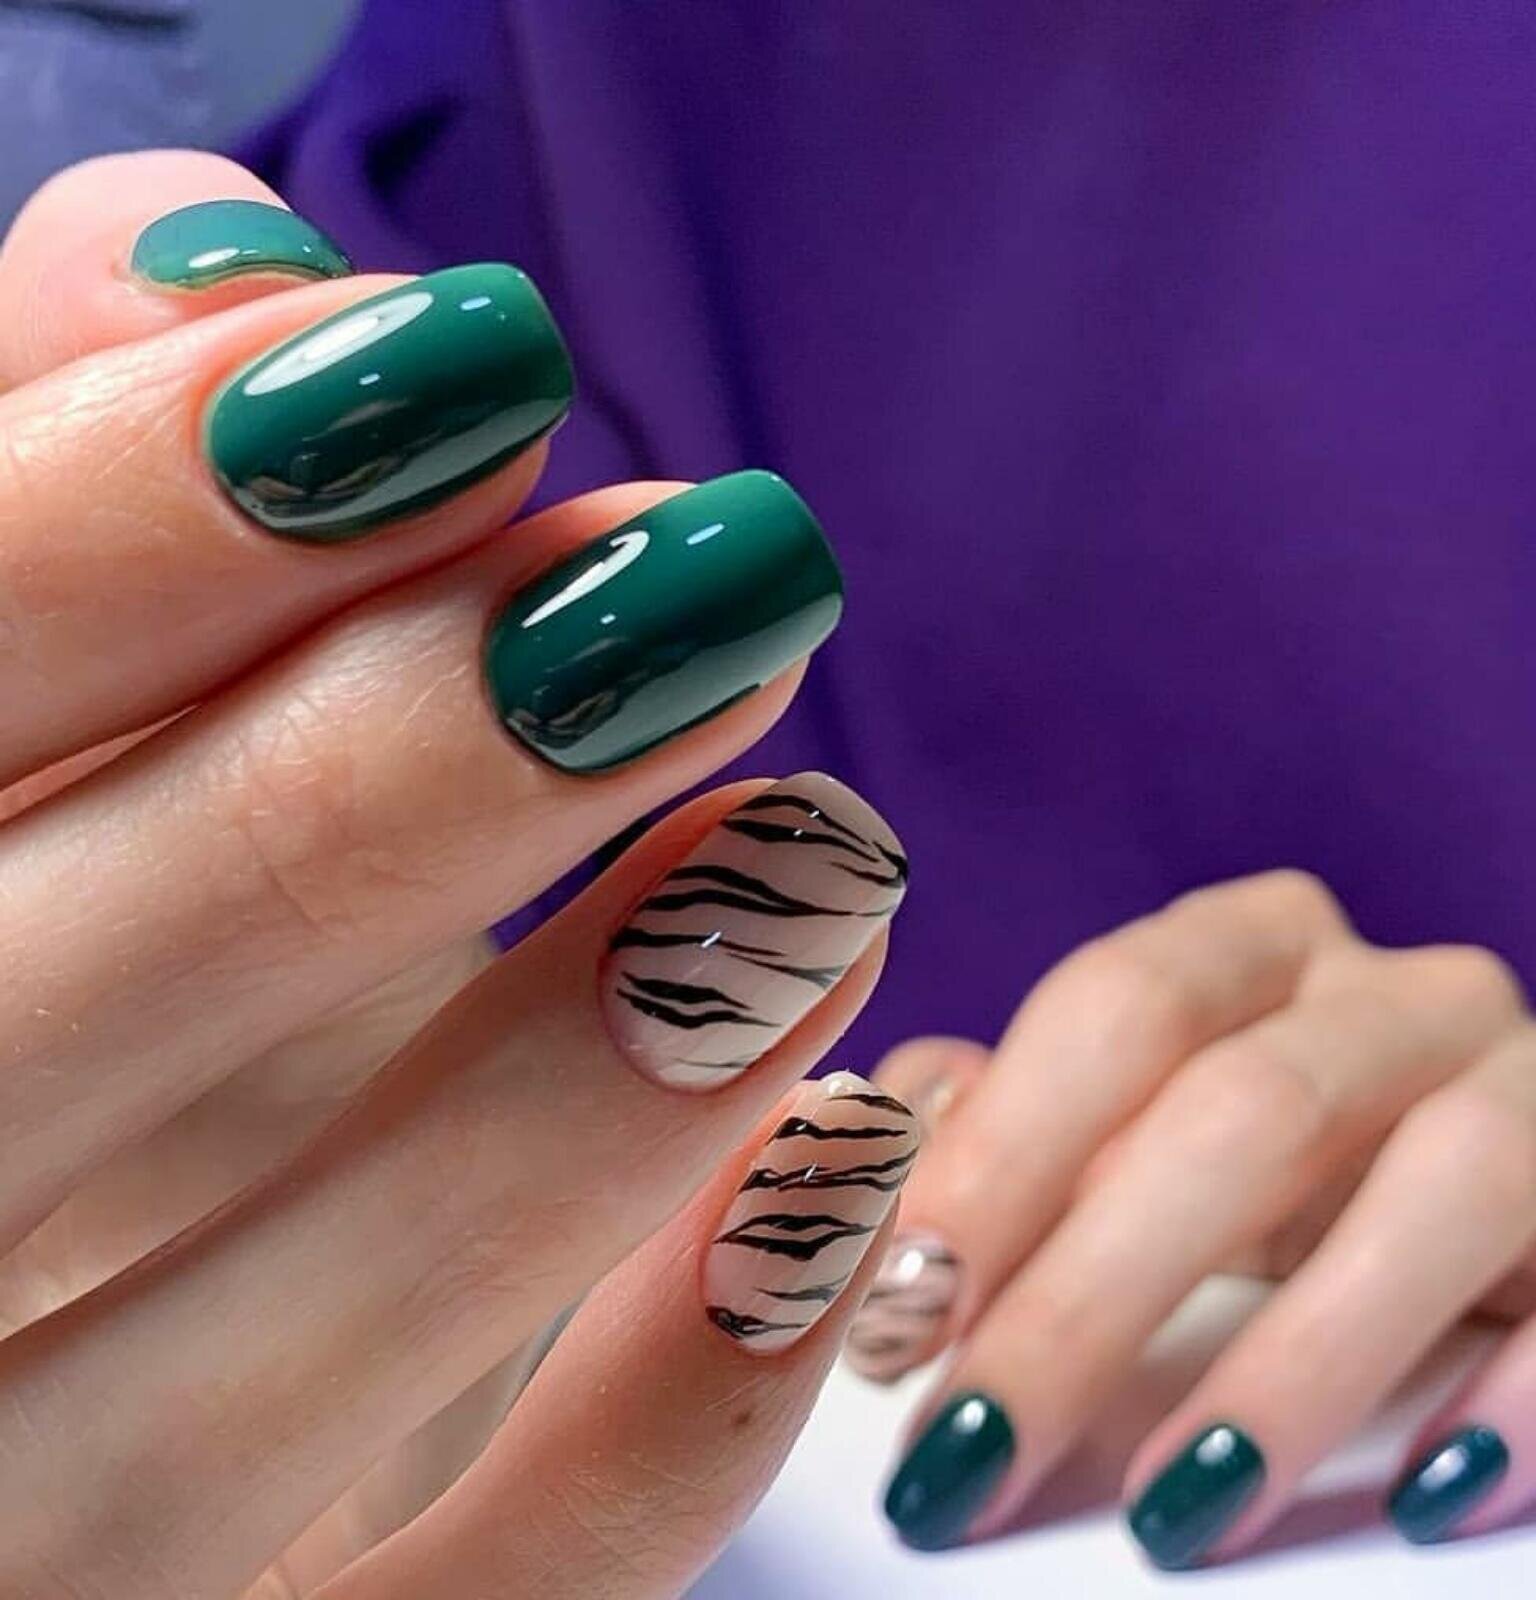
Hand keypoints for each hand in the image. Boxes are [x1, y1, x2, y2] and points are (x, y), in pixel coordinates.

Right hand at [0, 152, 914, 1597]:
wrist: (36, 1297)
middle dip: (381, 779)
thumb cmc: (32, 954)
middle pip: (48, 1032)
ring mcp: (32, 1554)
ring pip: (273, 1369)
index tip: (469, 360)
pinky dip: (672, 1412)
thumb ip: (62, 513)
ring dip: (579, 1091)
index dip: (130, 517)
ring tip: (827, 853)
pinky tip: (837, 1154)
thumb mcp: (12, 719)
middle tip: (700, 577)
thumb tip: (224, 255)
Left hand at [848, 871, 1535, 1565]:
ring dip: (1301, 1354)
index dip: (1004, 1151)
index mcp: (1251, 949)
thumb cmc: (1269, 1175)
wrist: (1503, 1201)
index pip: (1115, 1007)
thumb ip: (1003, 1128)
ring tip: (1175, 1509)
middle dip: (1098, 1289)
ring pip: (1448, 1173)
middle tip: (973, 1448)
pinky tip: (1428, 1494)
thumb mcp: (1131, 1140)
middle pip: (1251, 1104)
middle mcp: (1397, 991)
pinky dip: (1531, 1387)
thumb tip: (855, 1148)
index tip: (896, 1308)